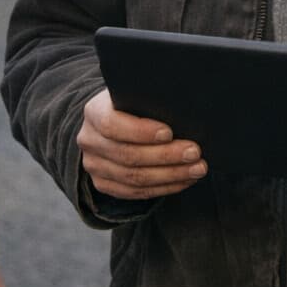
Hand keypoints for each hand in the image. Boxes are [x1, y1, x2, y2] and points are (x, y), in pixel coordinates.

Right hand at [78, 88, 207, 199]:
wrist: (111, 123)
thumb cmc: (132, 105)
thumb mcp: (134, 94)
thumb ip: (150, 99)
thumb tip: (182, 108)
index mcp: (94, 112)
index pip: (112, 125)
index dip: (141, 131)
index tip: (169, 132)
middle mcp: (89, 140)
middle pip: (128, 155)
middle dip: (166, 156)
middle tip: (194, 152)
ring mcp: (94, 166)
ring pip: (134, 178)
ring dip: (171, 175)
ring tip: (196, 169)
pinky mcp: (104, 184)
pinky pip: (136, 192)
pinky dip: (164, 188)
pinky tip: (184, 180)